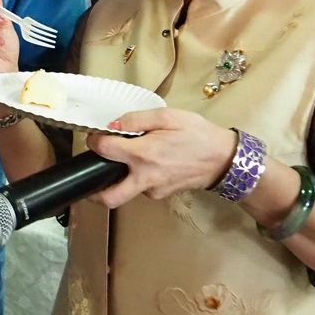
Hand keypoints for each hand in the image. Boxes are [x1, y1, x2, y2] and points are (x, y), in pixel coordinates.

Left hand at [84, 109, 235, 208]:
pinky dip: (137, 178)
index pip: (104, 151)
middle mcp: (145, 178)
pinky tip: (148, 164)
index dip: (95, 141)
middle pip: (109, 197)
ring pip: (126, 191)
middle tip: (89, 177)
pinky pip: (142, 189)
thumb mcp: (168, 116)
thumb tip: (112, 125)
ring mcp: (153, 190)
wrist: (224, 159)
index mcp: (144, 155)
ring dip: (119, 179)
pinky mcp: (162, 195)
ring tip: (126, 160)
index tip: (96, 137)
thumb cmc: (197, 134)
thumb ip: (136, 119)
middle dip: (93, 192)